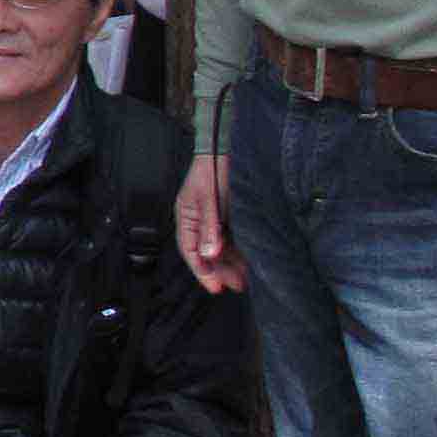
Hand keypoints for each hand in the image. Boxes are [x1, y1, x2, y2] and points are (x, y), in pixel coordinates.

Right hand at [175, 152, 239, 290]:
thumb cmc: (213, 169)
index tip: (216, 287)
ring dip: (231, 264)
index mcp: (187, 217)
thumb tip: (210, 254)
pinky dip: (239, 251)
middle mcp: (199, 222)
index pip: (191, 251)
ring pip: (220, 249)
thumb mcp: (211, 199)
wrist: (227, 148)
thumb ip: (210, 227)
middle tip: (236, 286)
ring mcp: (214, 220)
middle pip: (207, 253)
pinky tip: (249, 261)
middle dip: (220, 271)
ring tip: (246, 278)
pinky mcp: (228, 217)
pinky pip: (231, 240)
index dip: (202, 271)